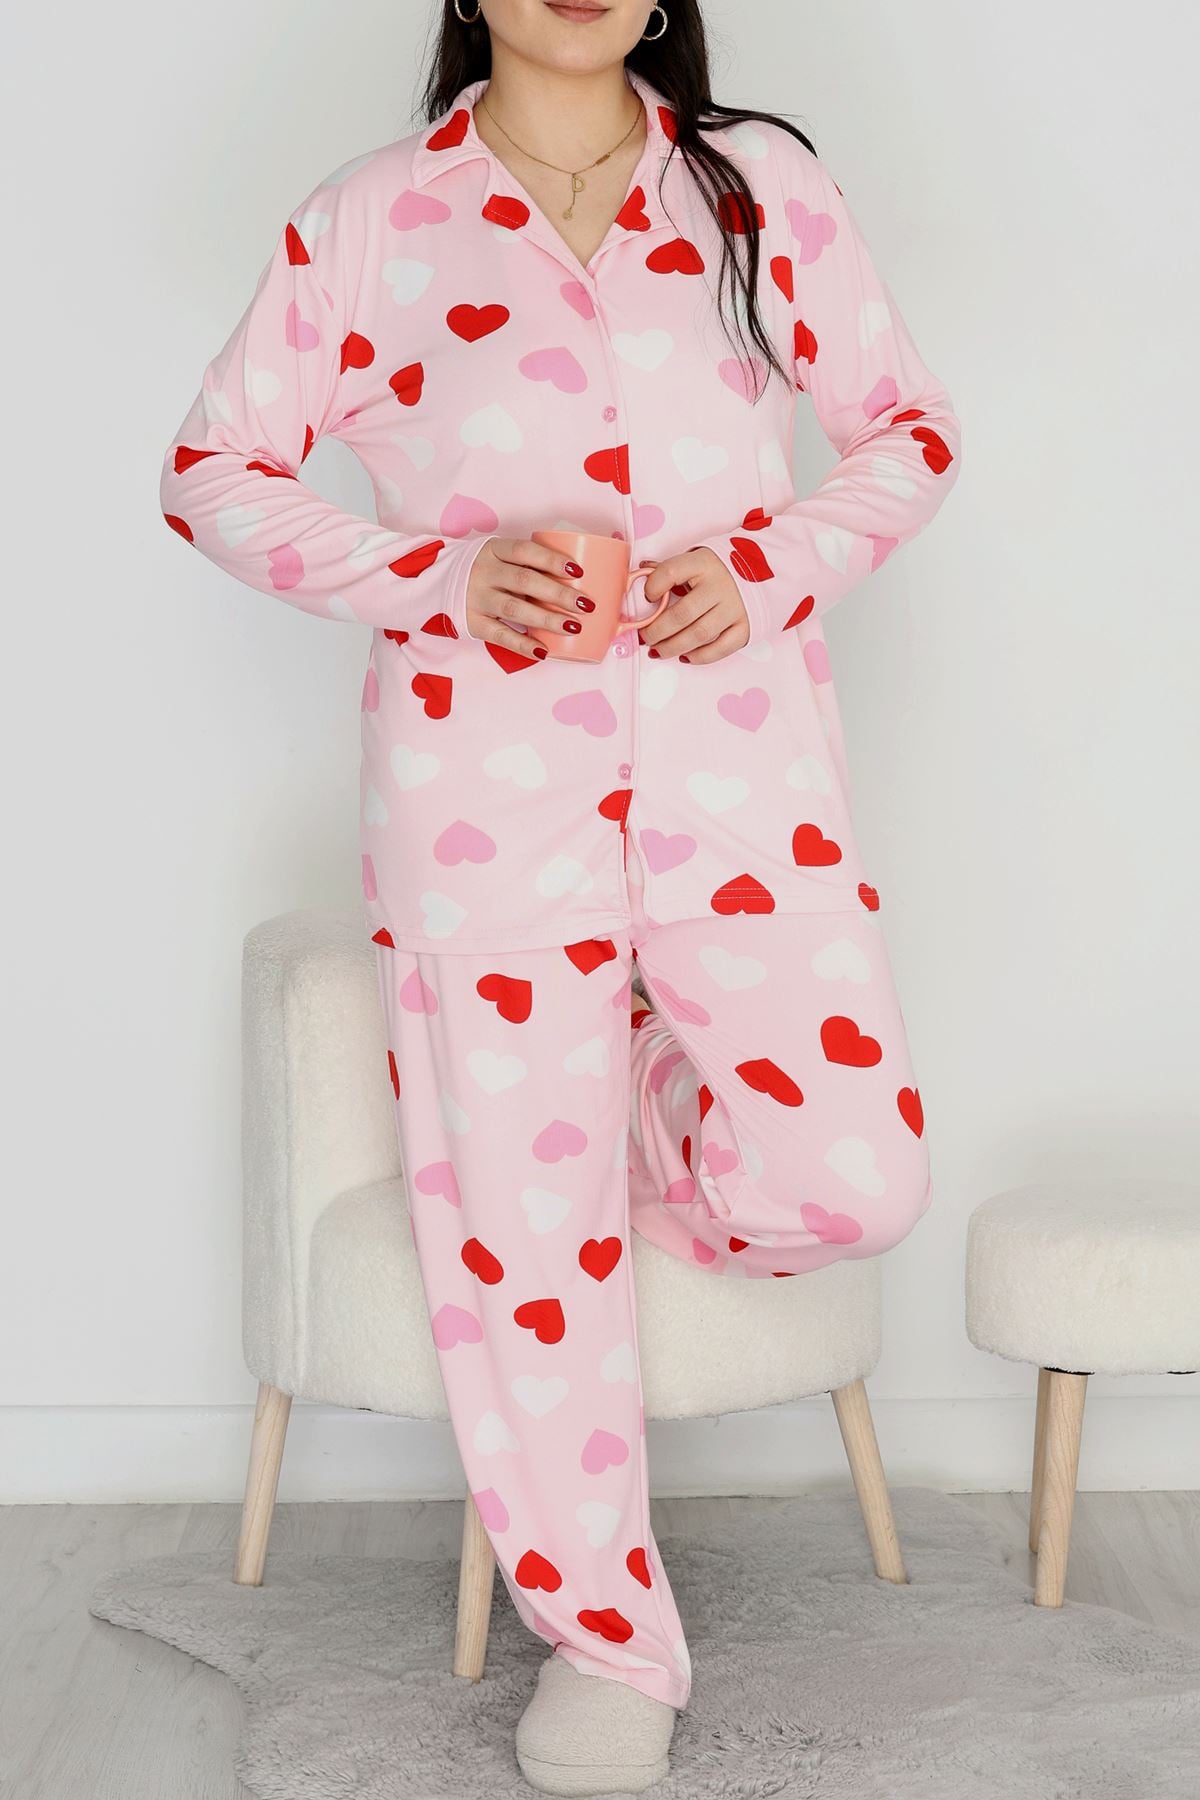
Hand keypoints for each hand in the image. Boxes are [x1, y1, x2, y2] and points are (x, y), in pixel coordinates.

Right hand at [464, 536, 586, 657]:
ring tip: (573, 627)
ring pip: (514, 608)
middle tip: (586, 605)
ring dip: (546, 619)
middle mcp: (484, 571)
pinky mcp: (472, 622)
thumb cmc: (485, 570)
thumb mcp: (500, 557)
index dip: (552, 560)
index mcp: (494, 550)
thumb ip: (528, 564)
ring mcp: (477, 598)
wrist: (438, 582)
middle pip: (525, 581)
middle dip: (559, 594)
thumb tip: (576, 581)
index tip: (578, 572)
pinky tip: (543, 651)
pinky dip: (523, 645)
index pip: (525, 551)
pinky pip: (500, 636)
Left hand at [636, 548, 749, 661]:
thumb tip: (640, 575)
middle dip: (656, 631)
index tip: (647, 597)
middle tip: (645, 637)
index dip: (652, 587)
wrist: (762, 571)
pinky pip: (720, 649)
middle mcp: (720, 586)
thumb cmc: (720, 570)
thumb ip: (669, 570)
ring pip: (698, 635)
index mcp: (704, 564)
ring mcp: (735, 608)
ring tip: (658, 650)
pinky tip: (685, 656)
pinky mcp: (746, 627)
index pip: (670, 572)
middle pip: (681, 615)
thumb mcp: (696, 561)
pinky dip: (700, 657)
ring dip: (672, 647)